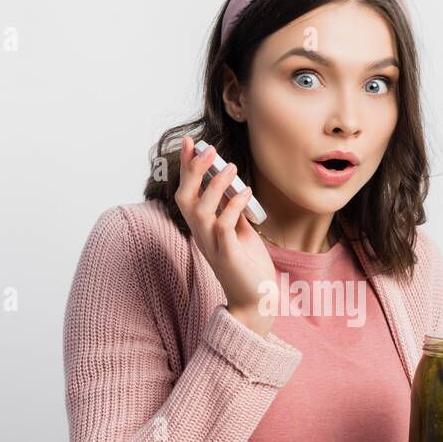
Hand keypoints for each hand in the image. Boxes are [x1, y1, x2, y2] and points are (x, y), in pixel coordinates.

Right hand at [175, 135, 275, 334]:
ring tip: (232, 167)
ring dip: (215, 186)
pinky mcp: (227, 256)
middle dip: (194, 172)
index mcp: (202, 228)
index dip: (186, 168)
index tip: (190, 142)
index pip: (187, 192)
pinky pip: (224, 226)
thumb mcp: (240, 232)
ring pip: (201, 210)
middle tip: (210, 150)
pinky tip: (246, 193)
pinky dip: (233, 206)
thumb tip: (234, 186)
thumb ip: (233, 211)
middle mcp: (201, 235)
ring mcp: (212, 246)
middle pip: (185, 199)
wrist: (256, 299)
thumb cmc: (248, 265)